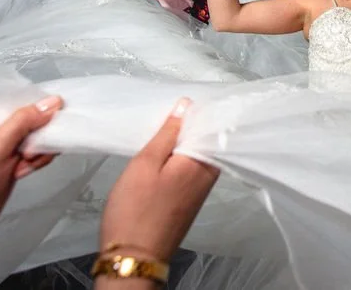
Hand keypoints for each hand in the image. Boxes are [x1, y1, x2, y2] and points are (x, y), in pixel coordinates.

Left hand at [0, 96, 62, 236]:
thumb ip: (21, 123)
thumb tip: (52, 102)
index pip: (30, 103)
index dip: (46, 112)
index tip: (49, 129)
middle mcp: (6, 130)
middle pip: (41, 121)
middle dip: (44, 138)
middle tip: (28, 155)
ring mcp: (13, 146)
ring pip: (44, 139)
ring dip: (41, 154)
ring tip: (22, 167)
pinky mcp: (19, 161)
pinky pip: (41, 153)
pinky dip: (39, 163)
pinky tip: (23, 173)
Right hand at [99, 98, 218, 261]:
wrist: (133, 257)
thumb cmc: (135, 209)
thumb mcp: (145, 163)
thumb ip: (167, 134)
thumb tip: (186, 106)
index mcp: (200, 163)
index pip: (216, 128)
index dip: (208, 110)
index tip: (199, 93)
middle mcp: (207, 176)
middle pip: (210, 141)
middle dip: (198, 124)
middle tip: (181, 105)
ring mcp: (200, 191)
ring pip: (201, 156)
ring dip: (189, 140)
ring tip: (171, 124)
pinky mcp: (189, 201)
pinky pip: (193, 169)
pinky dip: (184, 156)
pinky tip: (169, 151)